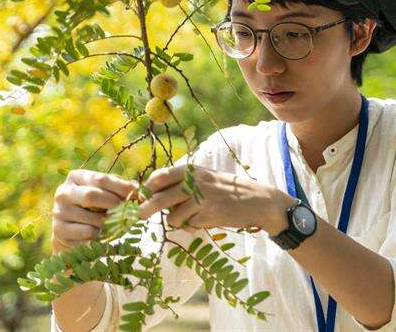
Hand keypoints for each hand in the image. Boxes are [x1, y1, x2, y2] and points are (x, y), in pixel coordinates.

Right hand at [51, 169, 137, 252]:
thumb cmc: (95, 207)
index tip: (137, 195)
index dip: (121, 187)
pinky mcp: (59, 231)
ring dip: (110, 223)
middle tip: (128, 211)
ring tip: (116, 223)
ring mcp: (59, 212)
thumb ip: (120, 188)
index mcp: (76, 177)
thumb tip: (140, 191)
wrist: (71, 231)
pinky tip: (102, 233)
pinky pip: (88, 234)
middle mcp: (63, 192)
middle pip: (91, 196)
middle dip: (114, 204)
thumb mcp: (106, 192)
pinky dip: (100, 235)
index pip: (101, 179)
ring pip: (92, 218)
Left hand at [138, 165, 294, 234]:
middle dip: (145, 209)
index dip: (147, 189)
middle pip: (158, 197)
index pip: (159, 177)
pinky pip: (188, 225)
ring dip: (177, 220)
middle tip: (138, 216)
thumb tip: (153, 195)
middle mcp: (193, 181)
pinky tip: (206, 220)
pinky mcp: (207, 213)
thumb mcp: (204, 179)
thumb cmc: (226, 190)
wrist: (256, 199)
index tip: (141, 198)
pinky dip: (192, 226)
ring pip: (171, 215)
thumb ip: (182, 184)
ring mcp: (200, 197)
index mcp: (191, 170)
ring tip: (191, 217)